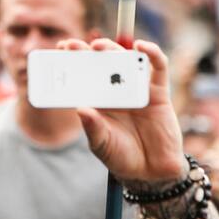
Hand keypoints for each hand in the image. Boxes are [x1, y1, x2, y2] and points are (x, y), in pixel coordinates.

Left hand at [57, 38, 185, 180]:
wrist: (152, 173)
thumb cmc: (122, 157)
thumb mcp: (102, 145)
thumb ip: (93, 129)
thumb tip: (81, 109)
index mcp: (99, 99)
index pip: (84, 73)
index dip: (73, 59)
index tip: (60, 48)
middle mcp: (116, 90)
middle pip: (102, 62)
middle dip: (87, 50)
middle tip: (72, 45)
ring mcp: (137, 89)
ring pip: (125, 59)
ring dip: (112, 48)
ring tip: (99, 46)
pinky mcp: (159, 92)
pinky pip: (158, 67)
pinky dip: (151, 53)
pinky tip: (141, 47)